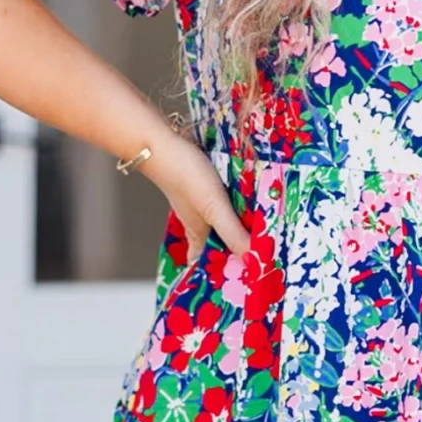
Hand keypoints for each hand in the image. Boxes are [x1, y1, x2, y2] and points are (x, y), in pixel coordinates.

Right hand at [147, 130, 250, 259]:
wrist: (162, 142)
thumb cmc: (185, 176)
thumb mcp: (214, 209)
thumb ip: (233, 233)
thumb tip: (255, 261)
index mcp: (198, 234)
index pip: (203, 262)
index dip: (215, 272)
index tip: (236, 279)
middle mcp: (198, 221)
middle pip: (215, 242)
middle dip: (232, 249)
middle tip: (257, 255)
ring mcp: (200, 201)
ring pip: (219, 221)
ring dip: (237, 226)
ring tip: (260, 231)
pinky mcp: (204, 183)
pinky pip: (223, 200)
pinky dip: (235, 204)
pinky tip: (248, 200)